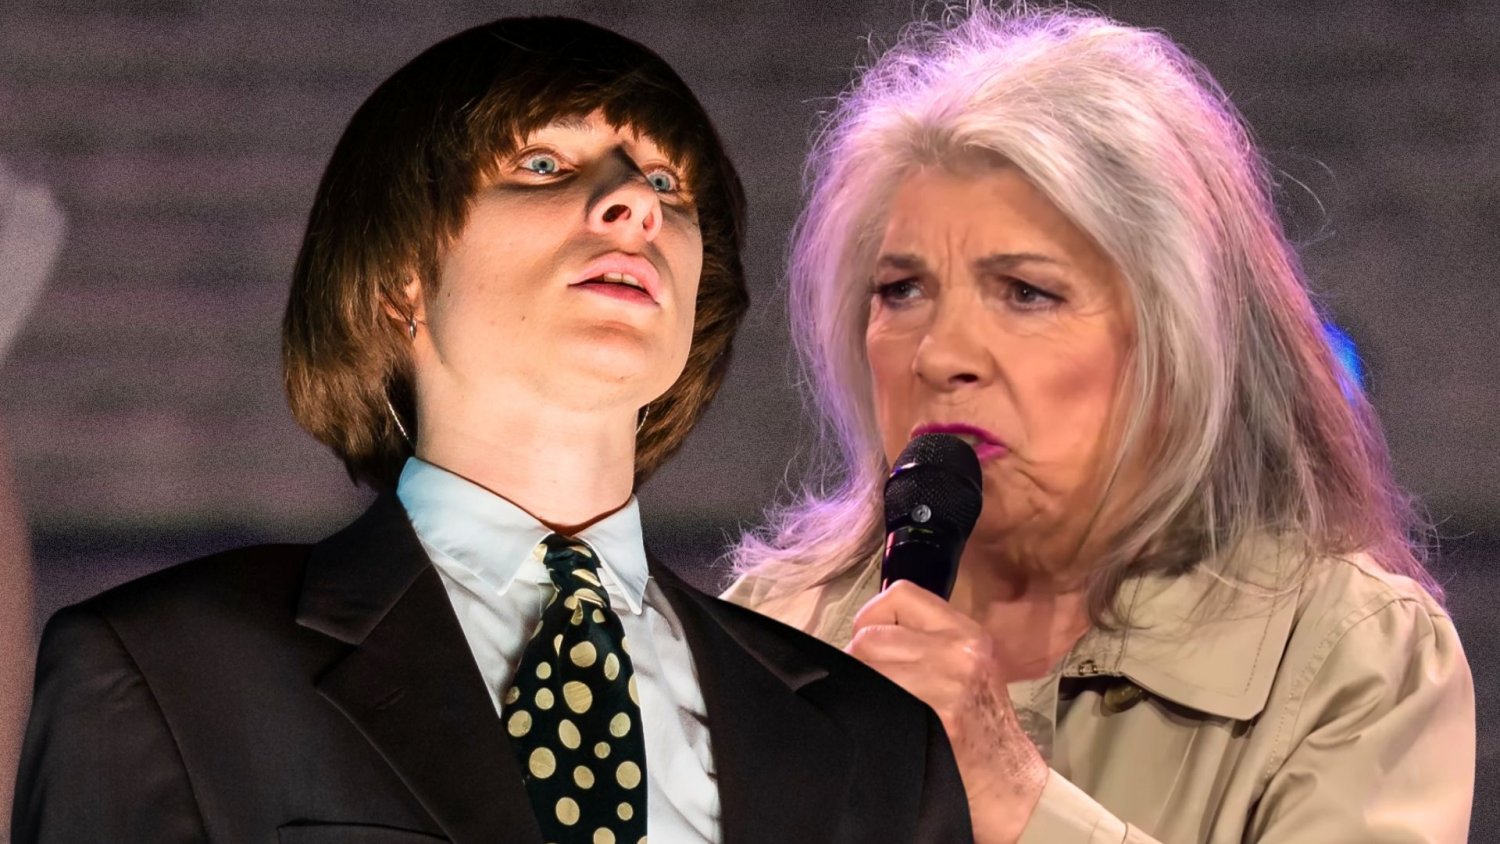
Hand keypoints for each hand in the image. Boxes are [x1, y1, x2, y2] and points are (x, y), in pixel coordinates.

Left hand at [847, 580, 1048, 843]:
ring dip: (860, 685)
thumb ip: (925, 641)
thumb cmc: (980, 726)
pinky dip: (867, 710)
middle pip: (870, 636)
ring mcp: (947, 683)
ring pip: (865, 665)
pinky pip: (874, 698)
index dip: (872, 616)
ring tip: (878, 705)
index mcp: (966, 632)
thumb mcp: (967, 667)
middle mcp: (959, 650)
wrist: (1007, 782)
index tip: (870, 644)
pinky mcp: (935, 715)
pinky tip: (882, 723)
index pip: (899, 595)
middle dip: (860, 660)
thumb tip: (864, 633)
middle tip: (872, 685)